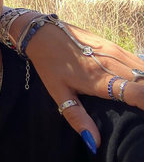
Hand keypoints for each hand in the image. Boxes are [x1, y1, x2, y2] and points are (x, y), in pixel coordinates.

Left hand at [25, 21, 143, 149]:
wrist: (42, 33)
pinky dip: (141, 72)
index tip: (143, 111)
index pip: (137, 93)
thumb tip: (93, 142)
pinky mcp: (113, 45)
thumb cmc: (49, 64)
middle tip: (139, 106)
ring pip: (143, 69)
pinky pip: (137, 60)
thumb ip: (77, 117)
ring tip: (138, 97)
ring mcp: (114, 52)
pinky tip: (138, 81)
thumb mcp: (58, 93)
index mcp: (99, 80)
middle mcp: (111, 64)